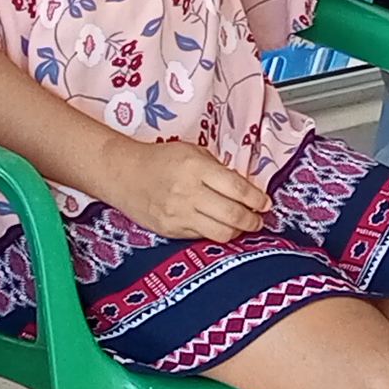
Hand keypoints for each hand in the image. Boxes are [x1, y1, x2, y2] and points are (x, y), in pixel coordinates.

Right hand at [87, 137, 269, 241]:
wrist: (123, 174)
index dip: (258, 199)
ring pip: (221, 232)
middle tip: (259, 218)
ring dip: (238, 231)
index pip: (238, 189)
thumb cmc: (160, 160)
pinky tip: (220, 227)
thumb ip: (219, 169)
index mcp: (197, 168)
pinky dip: (216, 233)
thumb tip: (247, 189)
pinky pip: (203, 237)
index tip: (265, 203)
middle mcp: (188, 193)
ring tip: (243, 226)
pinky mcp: (171, 230)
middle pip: (234, 215)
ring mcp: (179, 214)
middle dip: (253, 220)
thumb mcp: (193, 152)